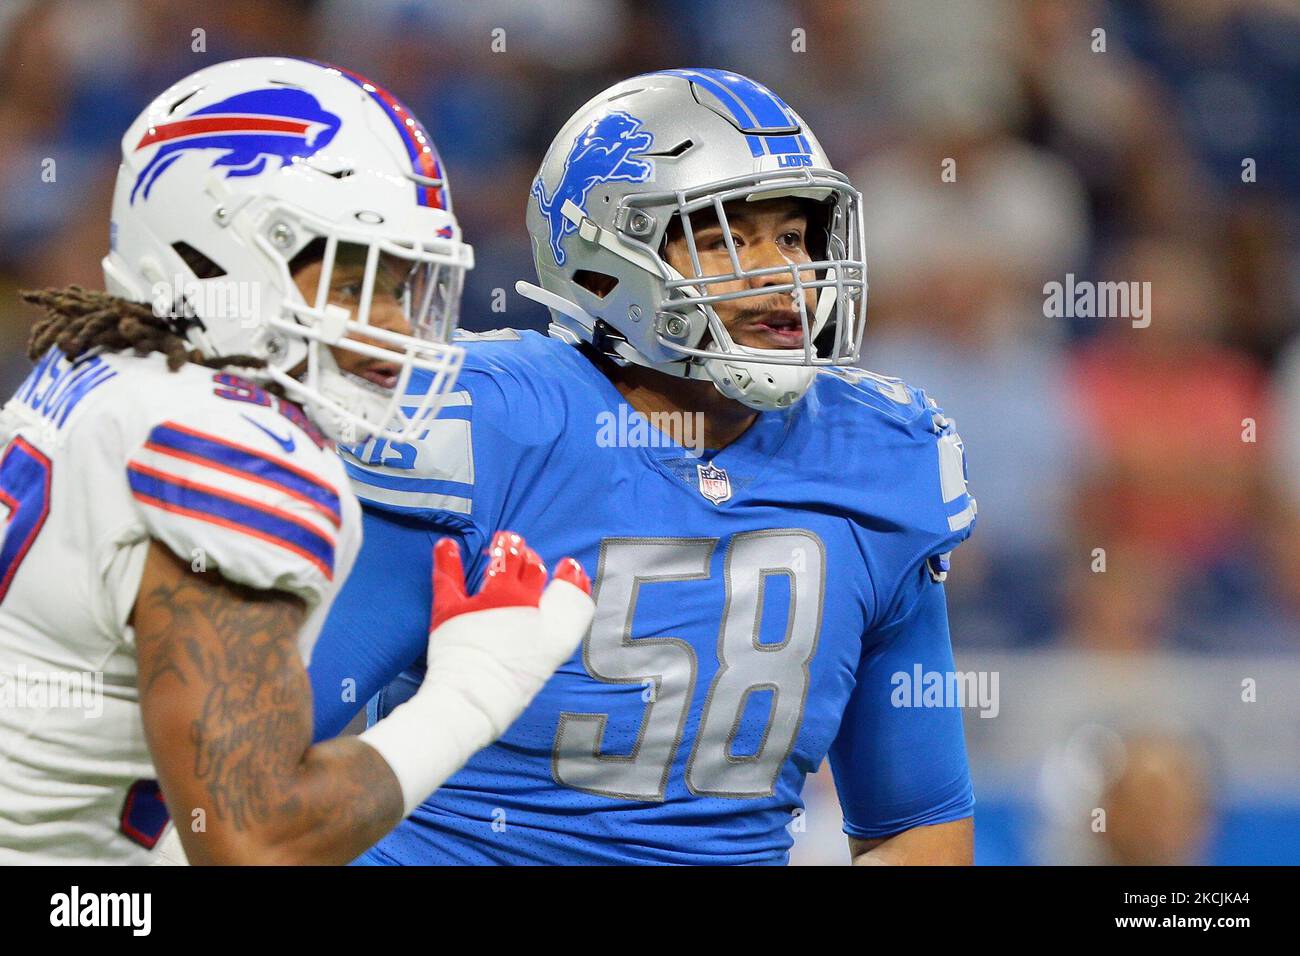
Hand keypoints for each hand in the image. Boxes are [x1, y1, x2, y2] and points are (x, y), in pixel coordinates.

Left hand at [424, 531, 592, 735]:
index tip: (567, 568)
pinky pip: (448, 575)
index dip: (569, 574)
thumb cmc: (514, 688)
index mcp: (545, 618)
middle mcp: (518, 602)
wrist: (473, 703)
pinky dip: (446, 558)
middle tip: (525, 556)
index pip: (566, 584)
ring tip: (502, 542)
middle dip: (530, 559)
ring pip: (500, 561)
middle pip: (531, 566)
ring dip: (504, 548)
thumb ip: (566, 619)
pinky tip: (447, 545)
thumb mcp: (552, 654)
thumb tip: (569, 590)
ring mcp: (484, 602)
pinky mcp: (451, 608)